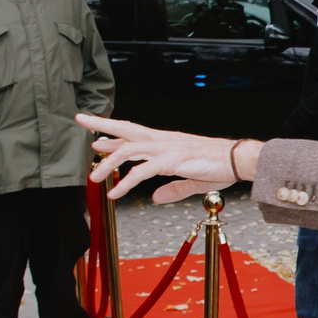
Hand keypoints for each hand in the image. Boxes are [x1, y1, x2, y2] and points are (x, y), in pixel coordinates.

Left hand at [79, 113, 239, 203]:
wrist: (237, 159)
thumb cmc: (219, 165)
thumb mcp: (190, 180)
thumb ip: (172, 189)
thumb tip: (155, 198)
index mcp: (166, 142)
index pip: (135, 135)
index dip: (114, 135)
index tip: (97, 138)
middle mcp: (163, 140)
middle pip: (126, 130)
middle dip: (101, 125)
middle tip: (81, 120)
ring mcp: (166, 148)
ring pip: (128, 151)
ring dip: (108, 164)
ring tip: (94, 178)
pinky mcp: (170, 160)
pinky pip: (141, 171)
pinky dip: (125, 182)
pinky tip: (116, 193)